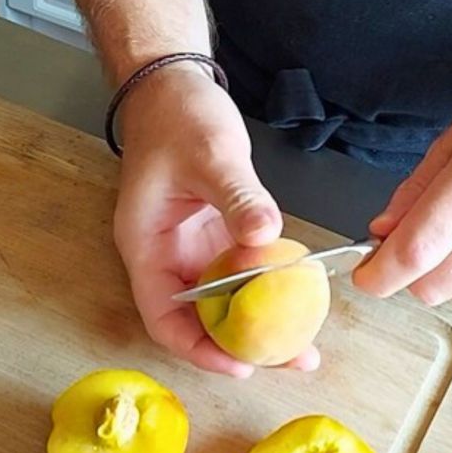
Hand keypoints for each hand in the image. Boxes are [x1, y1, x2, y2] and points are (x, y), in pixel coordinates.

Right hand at [114, 66, 319, 375]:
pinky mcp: (217, 236)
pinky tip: (301, 298)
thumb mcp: (209, 153)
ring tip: (304, 344)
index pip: (164, 318)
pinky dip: (269, 290)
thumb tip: (265, 235)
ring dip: (261, 324)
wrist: (174, 87)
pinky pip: (243, 274)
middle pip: (199, 320)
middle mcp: (168, 256)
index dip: (199, 350)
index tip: (240, 365)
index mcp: (147, 246)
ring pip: (224, 302)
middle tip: (293, 360)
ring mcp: (193, 248)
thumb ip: (237, 196)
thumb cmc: (176, 117)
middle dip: (242, 347)